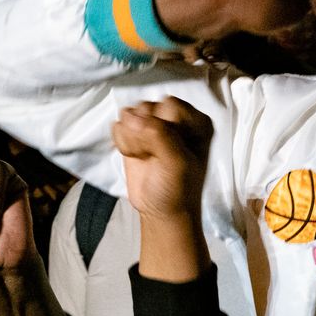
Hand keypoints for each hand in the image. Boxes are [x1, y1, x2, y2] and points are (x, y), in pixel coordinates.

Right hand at [111, 98, 213, 220]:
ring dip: (132, 138)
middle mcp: (176, 119)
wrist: (160, 211)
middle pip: (147, 106)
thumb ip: (159, 136)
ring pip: (129, 113)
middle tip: (154, 155)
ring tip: (145, 156)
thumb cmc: (177, 189)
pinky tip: (136, 157)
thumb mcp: (177, 163)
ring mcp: (153, 125)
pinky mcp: (134, 134)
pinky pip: (118, 125)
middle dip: (144, 133)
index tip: (168, 149)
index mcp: (197, 122)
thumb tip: (132, 117)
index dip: (162, 126)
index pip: (170, 104)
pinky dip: (122, 143)